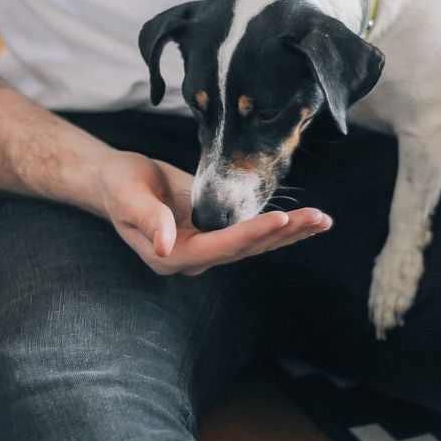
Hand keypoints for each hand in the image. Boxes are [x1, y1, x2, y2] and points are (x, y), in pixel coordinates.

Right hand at [98, 151, 331, 274]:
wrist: (118, 183)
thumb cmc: (119, 186)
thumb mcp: (127, 196)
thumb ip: (147, 219)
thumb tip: (167, 245)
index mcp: (172, 254)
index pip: (219, 246)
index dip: (250, 234)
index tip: (280, 219)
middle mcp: (195, 257)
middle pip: (245, 249)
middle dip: (283, 233)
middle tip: (317, 218)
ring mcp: (207, 246)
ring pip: (255, 244)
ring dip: (290, 232)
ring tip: (323, 220)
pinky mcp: (217, 233)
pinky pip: (253, 233)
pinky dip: (281, 227)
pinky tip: (307, 221)